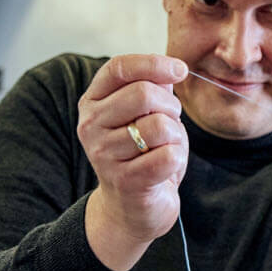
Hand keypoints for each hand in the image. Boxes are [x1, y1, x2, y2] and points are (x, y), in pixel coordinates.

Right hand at [78, 54, 188, 270]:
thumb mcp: (145, 114)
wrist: (131, 207)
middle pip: (144, 93)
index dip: (154, 63)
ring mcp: (104, 154)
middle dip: (171, 106)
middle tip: (171, 121)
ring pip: (159, 125)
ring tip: (165, 146)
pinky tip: (166, 166)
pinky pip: (168, 155)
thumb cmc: (142, 153)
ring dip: (176, 135)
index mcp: (93, 102)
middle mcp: (90, 125)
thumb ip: (154, 87)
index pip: (119, 68)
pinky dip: (177, 158)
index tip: (180, 70)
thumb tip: (171, 68)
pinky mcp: (125, 180)